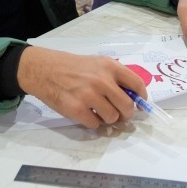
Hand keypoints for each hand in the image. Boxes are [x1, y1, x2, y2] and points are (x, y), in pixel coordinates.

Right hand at [16, 46, 146, 128]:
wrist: (45, 70)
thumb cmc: (73, 67)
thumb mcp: (97, 63)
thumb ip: (115, 76)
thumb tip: (132, 95)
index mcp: (110, 67)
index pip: (136, 84)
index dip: (141, 97)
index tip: (140, 103)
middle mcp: (102, 81)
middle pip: (127, 106)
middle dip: (126, 114)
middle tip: (120, 115)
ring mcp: (90, 96)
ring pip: (112, 118)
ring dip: (108, 119)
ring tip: (99, 112)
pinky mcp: (77, 110)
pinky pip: (95, 124)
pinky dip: (93, 123)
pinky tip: (87, 114)